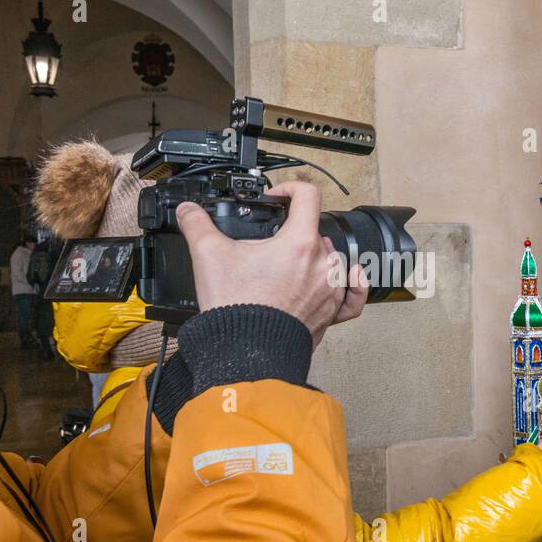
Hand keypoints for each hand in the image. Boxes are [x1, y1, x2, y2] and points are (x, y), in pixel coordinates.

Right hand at [174, 181, 366, 347]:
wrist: (246, 352)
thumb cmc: (236, 308)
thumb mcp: (208, 255)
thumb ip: (197, 225)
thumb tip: (187, 211)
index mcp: (298, 242)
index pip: (307, 196)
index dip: (290, 189)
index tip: (276, 198)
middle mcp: (321, 263)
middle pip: (315, 230)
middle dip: (292, 231)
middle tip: (268, 244)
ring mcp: (329, 290)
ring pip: (330, 259)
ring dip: (313, 256)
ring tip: (289, 264)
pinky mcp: (330, 314)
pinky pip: (352, 297)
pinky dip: (353, 285)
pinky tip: (352, 275)